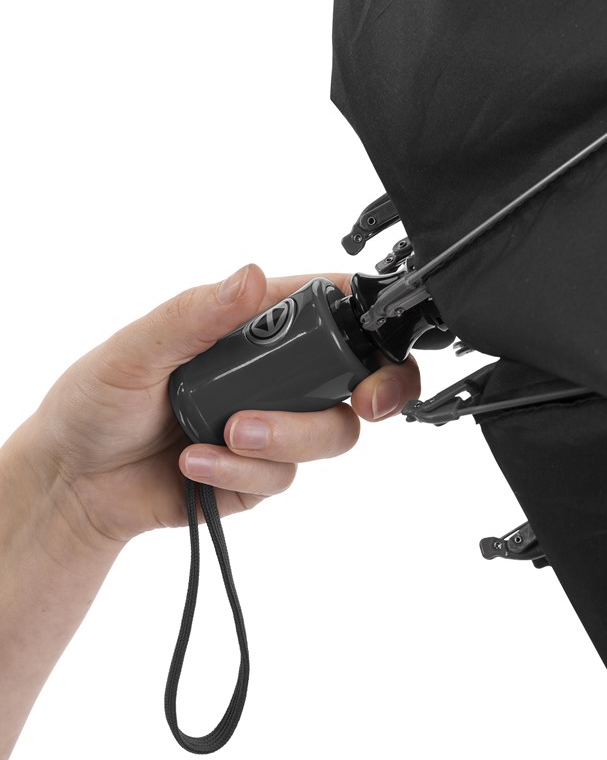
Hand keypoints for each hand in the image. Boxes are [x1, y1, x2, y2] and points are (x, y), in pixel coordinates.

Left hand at [24, 264, 419, 551]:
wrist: (73, 484)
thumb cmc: (96, 403)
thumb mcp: (138, 348)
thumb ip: (197, 313)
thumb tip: (250, 275)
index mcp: (255, 330)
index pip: (334, 312)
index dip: (372, 322)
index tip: (380, 343)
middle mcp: (276, 377)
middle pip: (359, 378)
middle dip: (374, 392)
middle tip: (363, 403)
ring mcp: (275, 427)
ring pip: (332, 433)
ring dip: (289, 435)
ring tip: (228, 434)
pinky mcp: (262, 475)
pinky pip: (284, 477)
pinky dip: (243, 472)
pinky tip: (196, 465)